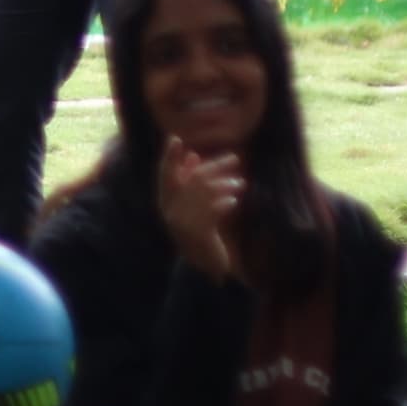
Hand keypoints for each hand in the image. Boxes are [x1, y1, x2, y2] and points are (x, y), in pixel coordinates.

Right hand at [157, 142, 246, 281]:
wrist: (202, 267)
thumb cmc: (198, 232)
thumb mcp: (191, 206)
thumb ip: (188, 181)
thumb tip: (194, 155)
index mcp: (164, 202)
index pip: (165, 174)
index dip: (170, 157)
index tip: (176, 138)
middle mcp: (169, 210)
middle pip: (192, 180)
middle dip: (215, 167)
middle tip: (235, 158)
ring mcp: (182, 222)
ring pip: (205, 194)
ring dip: (225, 185)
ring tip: (241, 184)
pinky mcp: (198, 233)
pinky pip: (212, 212)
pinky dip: (223, 204)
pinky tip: (234, 202)